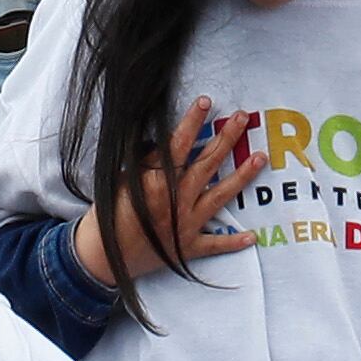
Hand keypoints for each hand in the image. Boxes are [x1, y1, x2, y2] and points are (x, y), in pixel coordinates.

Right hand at [71, 97, 258, 284]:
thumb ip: (145, 162)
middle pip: (206, 164)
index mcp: (155, 182)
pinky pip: (214, 244)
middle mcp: (175, 201)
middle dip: (226, 139)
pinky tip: (252, 236)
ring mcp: (184, 225)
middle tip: (243, 118)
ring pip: (219, 196)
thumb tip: (163, 140)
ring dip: (241, 177)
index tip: (206, 102)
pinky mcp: (187, 247)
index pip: (179, 145)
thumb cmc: (106, 216)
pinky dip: (232, 241)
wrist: (100, 258)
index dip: (192, 122)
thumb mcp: (121, 180)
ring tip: (260, 158)